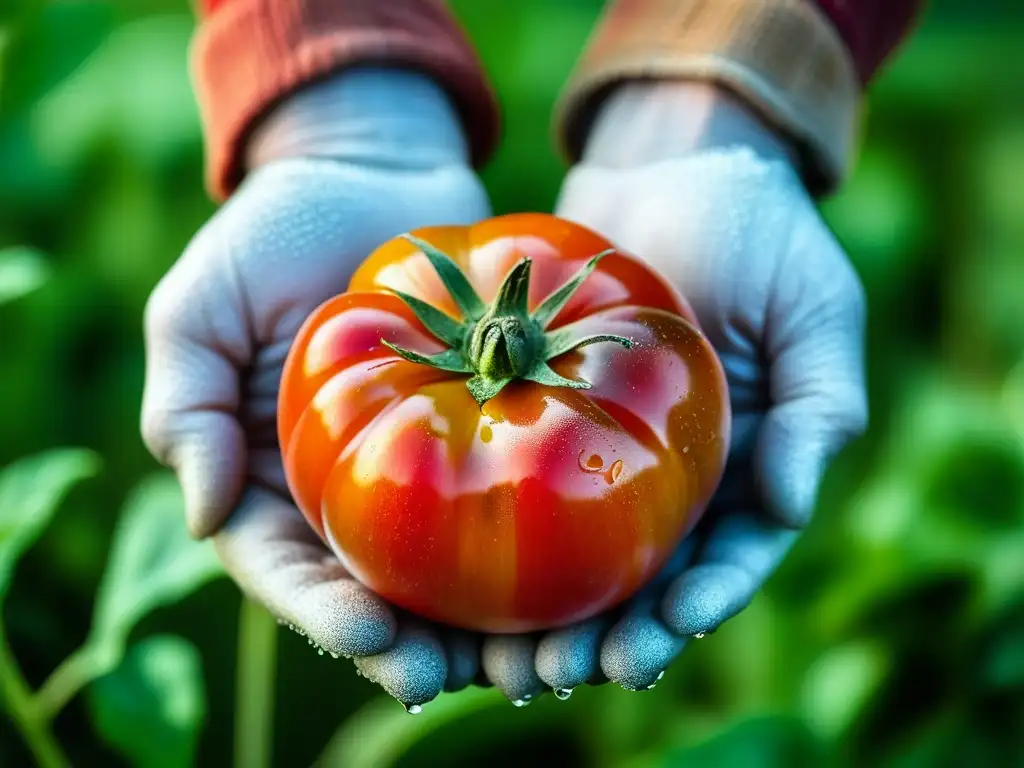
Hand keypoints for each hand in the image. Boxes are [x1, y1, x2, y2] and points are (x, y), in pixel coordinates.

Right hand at [141, 68, 490, 704]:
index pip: (288, 569)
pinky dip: (537, 548)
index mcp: (273, 477)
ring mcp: (424, 463)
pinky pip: (513, 495)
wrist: (374, 172)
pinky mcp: (491, 425)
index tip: (372, 641)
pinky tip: (574, 584)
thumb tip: (202, 510)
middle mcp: (349, 489)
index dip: (323, 614)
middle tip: (453, 678)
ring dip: (480, 627)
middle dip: (408, 647)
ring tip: (525, 663)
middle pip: (374, 591)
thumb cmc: (274, 233)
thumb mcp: (201, 305)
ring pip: (449, 570)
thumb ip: (185, 400)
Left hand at [478, 82, 867, 700]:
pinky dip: (498, 526)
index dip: (701, 603)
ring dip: (547, 609)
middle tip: (560, 675)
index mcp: (745, 464)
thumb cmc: (762, 234)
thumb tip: (792, 504)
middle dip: (610, 633)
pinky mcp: (545, 404)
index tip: (662, 634)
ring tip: (505, 659)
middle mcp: (674, 471)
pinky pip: (522, 473)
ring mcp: (605, 442)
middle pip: (644, 575)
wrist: (675, 164)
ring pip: (578, 547)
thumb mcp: (816, 310)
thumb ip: (819, 407)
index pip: (729, 556)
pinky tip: (460, 573)